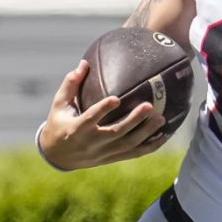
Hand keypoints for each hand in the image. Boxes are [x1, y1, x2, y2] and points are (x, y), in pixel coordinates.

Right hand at [37, 59, 168, 169]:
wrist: (58, 156)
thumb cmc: (58, 124)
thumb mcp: (58, 105)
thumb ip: (71, 84)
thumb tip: (84, 63)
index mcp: (76, 129)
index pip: (90, 119)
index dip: (102, 110)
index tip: (116, 98)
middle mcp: (91, 143)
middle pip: (115, 133)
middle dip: (133, 120)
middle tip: (149, 106)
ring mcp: (103, 153)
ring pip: (128, 145)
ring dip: (146, 133)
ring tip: (160, 118)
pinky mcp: (111, 158)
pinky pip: (134, 154)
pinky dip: (150, 147)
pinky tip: (163, 136)